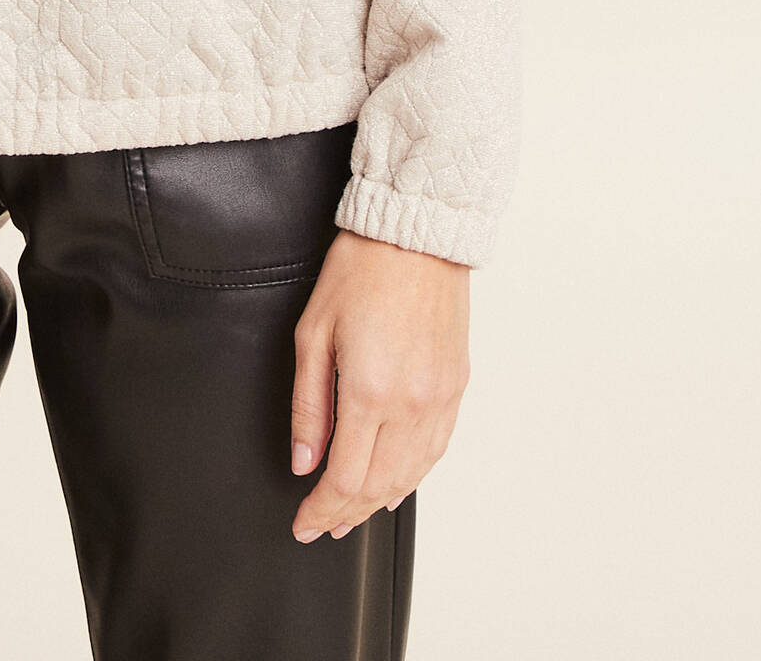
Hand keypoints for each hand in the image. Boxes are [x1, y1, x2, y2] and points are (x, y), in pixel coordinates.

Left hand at [288, 230, 469, 541]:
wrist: (415, 235)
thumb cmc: (360, 270)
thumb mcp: (313, 333)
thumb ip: (309, 405)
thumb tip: (304, 461)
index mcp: (371, 391)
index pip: (345, 478)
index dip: (321, 509)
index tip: (303, 523)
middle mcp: (412, 404)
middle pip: (378, 487)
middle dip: (345, 514)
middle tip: (322, 525)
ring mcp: (439, 398)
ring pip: (411, 475)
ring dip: (378, 502)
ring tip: (351, 514)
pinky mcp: (456, 386)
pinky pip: (435, 449)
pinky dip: (412, 476)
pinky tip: (394, 485)